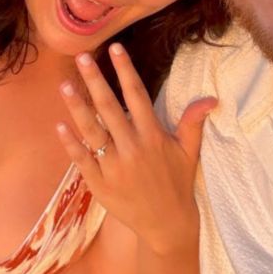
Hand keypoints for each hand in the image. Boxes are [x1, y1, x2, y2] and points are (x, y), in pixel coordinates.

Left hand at [56, 43, 215, 254]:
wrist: (166, 225)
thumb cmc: (177, 183)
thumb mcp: (189, 152)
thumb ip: (193, 122)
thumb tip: (212, 98)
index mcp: (153, 136)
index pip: (137, 96)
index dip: (126, 71)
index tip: (115, 48)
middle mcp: (132, 148)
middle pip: (110, 108)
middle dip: (95, 81)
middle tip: (82, 57)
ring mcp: (114, 167)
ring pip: (92, 131)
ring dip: (77, 107)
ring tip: (65, 85)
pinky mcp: (100, 184)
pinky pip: (82, 159)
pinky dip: (71, 143)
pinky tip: (60, 124)